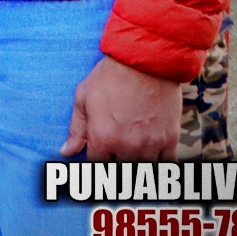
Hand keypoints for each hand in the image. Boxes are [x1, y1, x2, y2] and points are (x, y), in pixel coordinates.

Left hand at [63, 55, 182, 159]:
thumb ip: (76, 129)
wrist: (144, 62)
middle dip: (115, 168)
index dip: (95, 166)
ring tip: (133, 158)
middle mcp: (126, 146)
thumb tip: (66, 151)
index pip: (95, 167)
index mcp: (102, 138)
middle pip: (119, 173)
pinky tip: (154, 159)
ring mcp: (149, 144)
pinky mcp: (170, 139)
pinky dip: (161, 165)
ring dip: (137, 167)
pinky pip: (167, 165)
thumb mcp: (83, 98)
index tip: (97, 161)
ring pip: (143, 171)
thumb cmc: (110, 76)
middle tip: (116, 158)